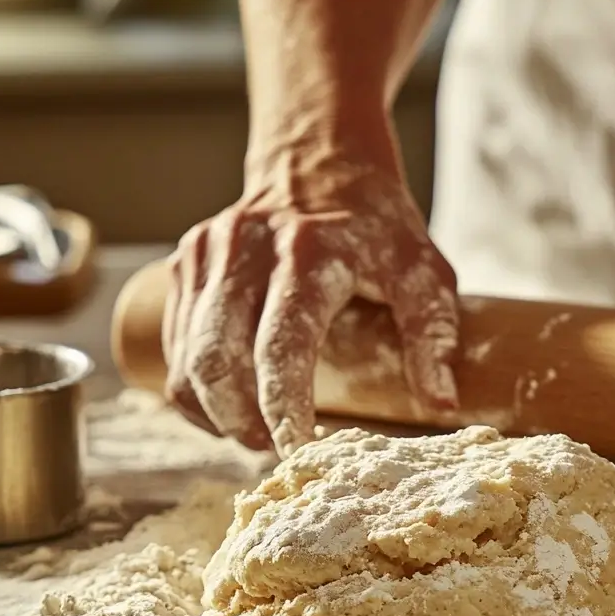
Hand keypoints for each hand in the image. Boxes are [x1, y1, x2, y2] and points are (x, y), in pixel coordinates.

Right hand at [161, 162, 458, 454]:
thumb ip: (433, 335)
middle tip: (271, 450)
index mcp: (306, 252)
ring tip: (251, 433)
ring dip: (214, 411)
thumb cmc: (377, 230)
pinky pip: (174, 344)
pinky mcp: (185, 264)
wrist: (319, 165)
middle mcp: (245, 248)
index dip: (283, 407)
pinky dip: (193, 387)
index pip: (281, 345)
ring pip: (187, 358)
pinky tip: (224, 408)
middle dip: (240, 420)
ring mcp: (206, 254)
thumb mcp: (422, 272)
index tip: (295, 450)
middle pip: (217, 359)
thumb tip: (440, 407)